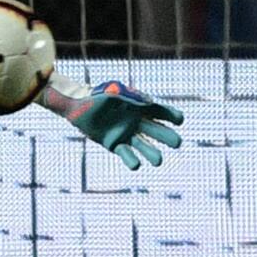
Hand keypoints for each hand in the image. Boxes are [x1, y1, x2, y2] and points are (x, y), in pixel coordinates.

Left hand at [69, 81, 184, 169]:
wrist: (77, 106)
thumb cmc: (97, 95)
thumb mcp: (114, 91)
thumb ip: (130, 96)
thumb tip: (149, 101)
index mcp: (140, 107)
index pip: (162, 112)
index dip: (172, 115)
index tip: (178, 120)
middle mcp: (137, 122)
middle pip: (158, 131)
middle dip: (168, 137)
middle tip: (177, 143)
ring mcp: (126, 134)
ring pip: (144, 146)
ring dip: (152, 153)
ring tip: (158, 161)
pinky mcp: (114, 144)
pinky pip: (126, 153)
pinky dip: (131, 160)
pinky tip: (136, 165)